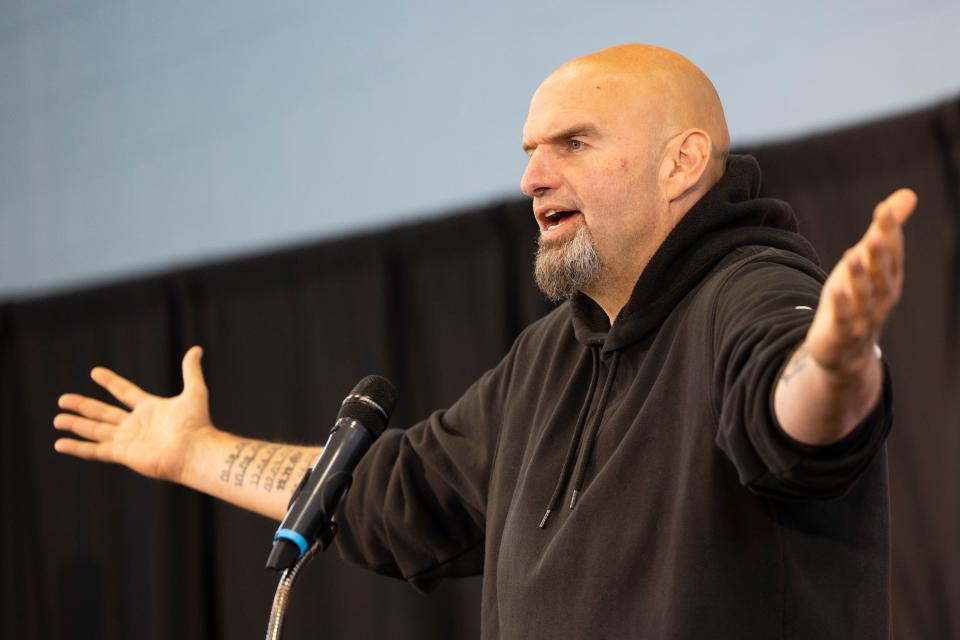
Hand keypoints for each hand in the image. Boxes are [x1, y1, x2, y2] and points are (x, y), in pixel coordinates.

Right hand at [54, 346, 214, 482]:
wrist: (194, 450)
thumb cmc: (196, 424)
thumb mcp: (195, 391)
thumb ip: (191, 371)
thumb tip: (197, 349)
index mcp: (151, 409)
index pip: (125, 392)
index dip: (111, 382)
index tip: (95, 372)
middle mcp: (136, 425)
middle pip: (104, 412)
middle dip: (83, 406)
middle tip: (62, 399)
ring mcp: (128, 440)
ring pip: (95, 430)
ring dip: (76, 424)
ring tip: (57, 419)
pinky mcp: (122, 454)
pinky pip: (94, 450)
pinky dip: (77, 447)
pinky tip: (59, 443)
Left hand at [804, 188, 916, 376]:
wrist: (846, 352)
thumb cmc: (857, 299)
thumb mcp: (867, 263)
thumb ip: (884, 231)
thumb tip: (908, 195)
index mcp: (888, 279)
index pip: (892, 253)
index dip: (889, 232)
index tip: (884, 209)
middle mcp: (881, 299)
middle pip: (881, 275)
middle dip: (879, 255)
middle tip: (876, 233)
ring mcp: (864, 319)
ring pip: (864, 297)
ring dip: (860, 277)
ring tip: (853, 254)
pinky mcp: (842, 335)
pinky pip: (845, 320)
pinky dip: (842, 306)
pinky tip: (836, 290)